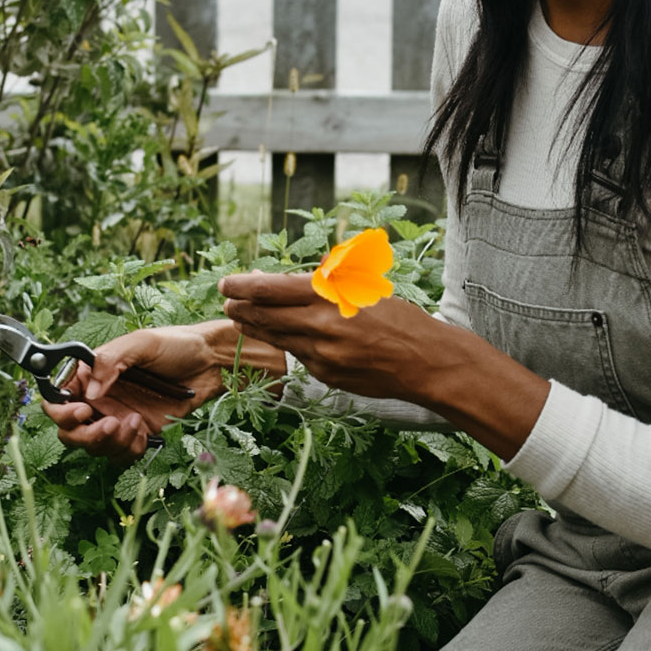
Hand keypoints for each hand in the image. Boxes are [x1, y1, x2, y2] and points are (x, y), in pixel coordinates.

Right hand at [40, 321, 283, 462]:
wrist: (211, 364)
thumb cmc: (177, 345)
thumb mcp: (142, 342)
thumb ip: (111, 361)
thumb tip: (89, 392)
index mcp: (93, 374)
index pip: (58, 397)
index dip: (62, 410)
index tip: (84, 410)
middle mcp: (101, 398)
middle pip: (70, 430)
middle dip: (84, 435)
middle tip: (111, 425)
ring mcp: (118, 417)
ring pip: (94, 447)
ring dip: (111, 443)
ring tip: (136, 423)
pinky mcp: (138, 433)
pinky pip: (121, 454)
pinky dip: (129, 451)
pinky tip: (145, 433)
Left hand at [217, 271, 430, 399]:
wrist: (424, 362)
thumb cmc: (398, 317)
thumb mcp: (365, 286)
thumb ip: (327, 280)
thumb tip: (291, 275)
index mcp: (330, 296)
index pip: (271, 288)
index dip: (243, 285)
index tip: (227, 283)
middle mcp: (321, 325)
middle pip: (265, 315)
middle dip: (240, 307)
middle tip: (226, 300)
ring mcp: (321, 354)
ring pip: (276, 338)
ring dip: (254, 327)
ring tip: (240, 318)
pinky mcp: (326, 375)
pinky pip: (299, 356)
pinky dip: (288, 343)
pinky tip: (282, 337)